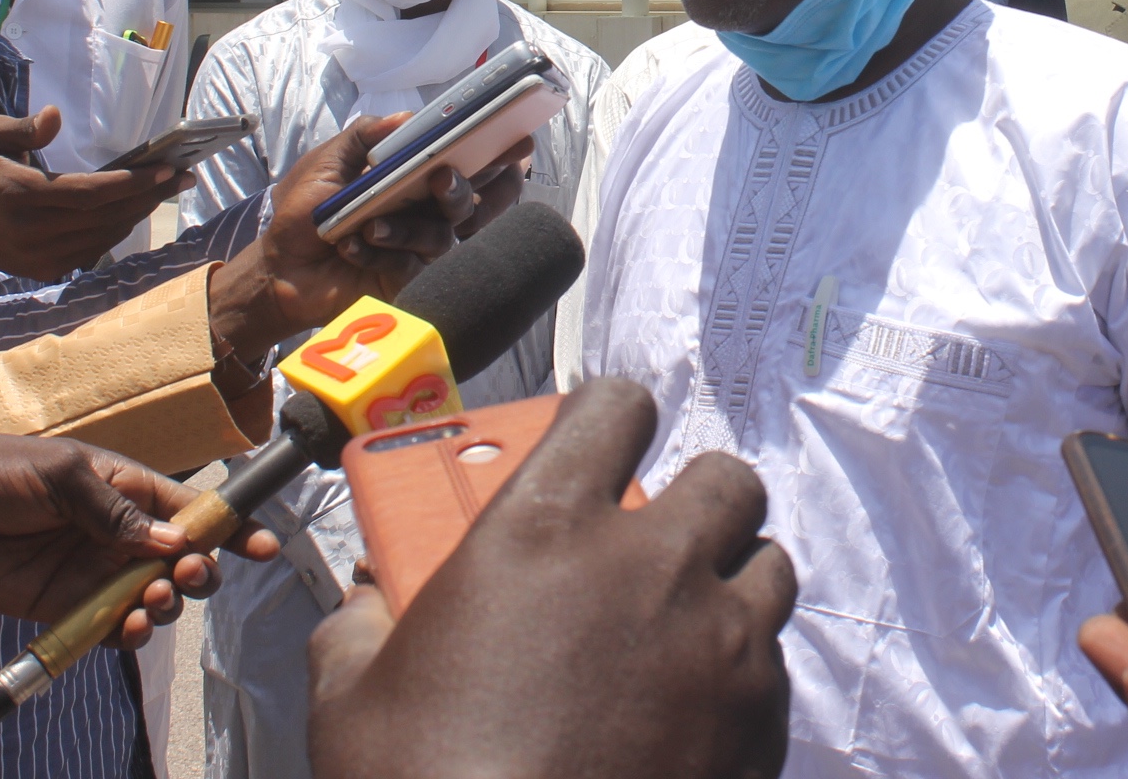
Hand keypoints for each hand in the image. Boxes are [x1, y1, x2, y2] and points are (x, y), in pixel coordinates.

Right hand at [0, 107, 191, 286]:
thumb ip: (21, 127)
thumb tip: (54, 116)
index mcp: (20, 194)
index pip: (88, 192)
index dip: (131, 182)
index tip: (166, 167)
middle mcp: (32, 230)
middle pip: (106, 215)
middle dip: (150, 195)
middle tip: (183, 175)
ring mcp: (42, 256)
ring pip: (106, 234)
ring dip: (141, 212)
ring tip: (168, 188)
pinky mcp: (49, 270)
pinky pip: (97, 249)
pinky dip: (121, 228)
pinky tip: (138, 207)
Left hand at [0, 429, 281, 643]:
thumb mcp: (62, 476)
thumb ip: (116, 512)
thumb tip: (172, 541)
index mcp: (126, 489)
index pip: (191, 508)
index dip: (231, 526)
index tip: (264, 546)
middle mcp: (119, 532)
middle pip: (182, 558)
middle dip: (199, 570)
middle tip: (189, 576)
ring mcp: (94, 572)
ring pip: (153, 597)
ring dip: (165, 603)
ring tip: (151, 601)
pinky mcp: (65, 608)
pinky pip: (111, 628)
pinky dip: (129, 634)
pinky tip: (128, 628)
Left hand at [205, 117, 528, 367]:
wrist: (277, 266)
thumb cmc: (304, 212)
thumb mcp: (327, 163)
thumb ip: (366, 136)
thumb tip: (409, 117)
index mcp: (412, 179)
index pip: (465, 165)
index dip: (498, 156)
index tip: (517, 144)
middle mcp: (423, 212)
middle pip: (471, 203)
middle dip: (463, 189)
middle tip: (441, 181)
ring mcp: (416, 248)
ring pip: (442, 234)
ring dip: (407, 226)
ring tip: (369, 225)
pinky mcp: (405, 281)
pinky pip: (411, 265)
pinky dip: (379, 252)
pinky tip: (350, 245)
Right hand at [308, 379, 794, 778]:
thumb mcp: (353, 698)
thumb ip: (361, 626)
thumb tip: (365, 606)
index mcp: (545, 528)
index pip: (614, 406)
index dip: (609, 415)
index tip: (599, 438)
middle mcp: (649, 564)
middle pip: (722, 479)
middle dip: (695, 499)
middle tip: (654, 540)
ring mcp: (718, 640)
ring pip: (768, 565)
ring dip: (731, 580)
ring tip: (685, 623)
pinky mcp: (760, 720)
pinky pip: (774, 666)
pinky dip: (743, 676)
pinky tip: (695, 711)